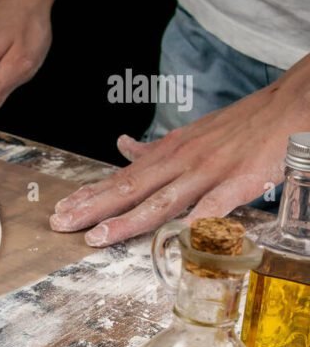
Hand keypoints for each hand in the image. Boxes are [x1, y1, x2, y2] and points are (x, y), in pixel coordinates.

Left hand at [50, 56, 309, 246]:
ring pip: (161, 201)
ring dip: (126, 221)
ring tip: (96, 237)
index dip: (90, 194)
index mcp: (169, 154)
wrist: (288, 105)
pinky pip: (215, 207)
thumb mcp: (191, 134)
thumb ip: (156, 148)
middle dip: (92, 208)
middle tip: (59, 223)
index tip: (62, 209)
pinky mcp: (240, 182)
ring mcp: (209, 173)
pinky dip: (195, 224)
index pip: (122, 178)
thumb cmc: (241, 124)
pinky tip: (176, 241)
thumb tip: (122, 146)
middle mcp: (181, 162)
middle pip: (130, 189)